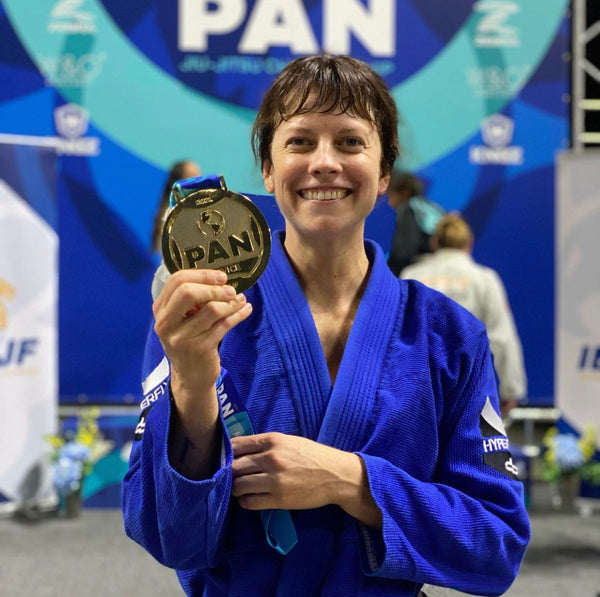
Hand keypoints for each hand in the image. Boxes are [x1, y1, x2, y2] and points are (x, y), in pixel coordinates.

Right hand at [154, 269, 252, 477]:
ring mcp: (182, 338)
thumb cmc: (189, 340)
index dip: (202, 274)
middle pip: (188, 292)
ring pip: (211, 309)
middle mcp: (166, 323)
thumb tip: (221, 278)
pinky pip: (224, 325)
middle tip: (230, 290)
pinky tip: (245, 310)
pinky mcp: (200, 349)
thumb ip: (193, 299)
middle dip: (214, 288)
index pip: (176, 281)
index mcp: (160, 310)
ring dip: (230, 303)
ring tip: (239, 301)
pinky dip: (238, 315)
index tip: (221, 276)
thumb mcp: (182, 319)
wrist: (191, 377)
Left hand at [231, 433, 381, 527]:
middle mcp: (271, 459)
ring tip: (238, 487)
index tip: (222, 457)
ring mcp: (274, 480)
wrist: (335, 475)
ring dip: (235, 487)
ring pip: (238, 485)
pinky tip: (248, 498)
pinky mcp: (278, 499)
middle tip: (228, 475)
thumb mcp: (289, 441)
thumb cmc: (312, 455)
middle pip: (234, 466)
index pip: (238, 445)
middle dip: (228, 471)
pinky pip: (249, 502)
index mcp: (273, 441)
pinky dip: (245, 501)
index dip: (226, 452)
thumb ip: (266, 444)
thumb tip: (241, 448)